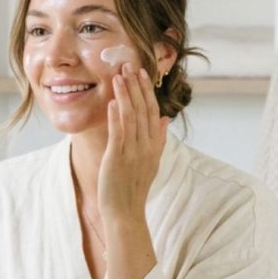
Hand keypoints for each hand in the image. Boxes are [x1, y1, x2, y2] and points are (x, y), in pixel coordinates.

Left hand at [98, 63, 168, 223]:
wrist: (126, 213)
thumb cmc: (133, 188)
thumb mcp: (151, 162)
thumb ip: (158, 139)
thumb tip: (164, 118)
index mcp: (154, 146)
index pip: (152, 112)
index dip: (147, 91)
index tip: (142, 73)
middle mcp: (146, 147)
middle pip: (144, 110)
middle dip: (136, 86)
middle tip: (129, 65)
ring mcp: (133, 153)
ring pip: (131, 117)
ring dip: (125, 95)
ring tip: (118, 76)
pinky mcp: (118, 159)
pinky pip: (118, 133)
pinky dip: (116, 116)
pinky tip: (113, 101)